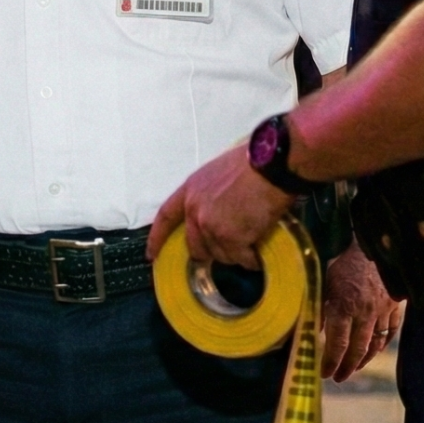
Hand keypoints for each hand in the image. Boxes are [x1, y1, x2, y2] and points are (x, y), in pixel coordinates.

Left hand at [149, 144, 297, 268]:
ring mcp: (211, 226)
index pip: (166, 217)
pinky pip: (241, 259)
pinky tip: (258, 253)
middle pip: (195, 246)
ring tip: (252, 242)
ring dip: (236, 254)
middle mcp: (195, 210)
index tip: (152, 255)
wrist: (271, 165)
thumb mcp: (219, 173)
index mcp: (191, 190)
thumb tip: (218, 213)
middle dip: (209, 253)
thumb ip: (210, 195)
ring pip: (221, 255)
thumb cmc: (253, 163)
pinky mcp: (231, 238)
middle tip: (228, 250)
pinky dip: (251, 259)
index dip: (157, 238)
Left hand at [321, 245, 401, 382]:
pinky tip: (375, 350)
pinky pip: (391, 332)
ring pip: (375, 344)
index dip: (331, 362)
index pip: (338, 343)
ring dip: (364, 360)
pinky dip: (383, 344)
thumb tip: (310, 331)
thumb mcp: (324, 283)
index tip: (325, 374)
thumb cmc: (345, 264)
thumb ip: (319, 308)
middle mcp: (364, 313)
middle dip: (347, 367)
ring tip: (354, 368)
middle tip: (338, 377)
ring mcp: (383, 311)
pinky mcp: (396, 307)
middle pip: (357, 349)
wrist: (374, 246)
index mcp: (343, 306)